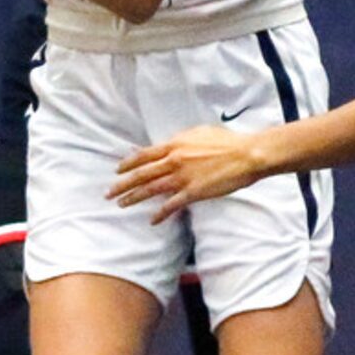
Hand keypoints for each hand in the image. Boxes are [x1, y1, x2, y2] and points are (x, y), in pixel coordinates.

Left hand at [109, 124, 260, 221]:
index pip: (144, 155)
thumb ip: (179, 141)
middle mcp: (174, 161)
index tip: (117, 170)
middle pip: (142, 174)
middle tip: (108, 193)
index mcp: (175, 145)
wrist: (245, 155)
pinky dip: (160, 213)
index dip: (128, 164)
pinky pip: (171, 205)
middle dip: (122, 184)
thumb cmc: (226, 142)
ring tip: (121, 205)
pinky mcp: (193, 193)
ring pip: (151, 189)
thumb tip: (166, 146)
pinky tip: (152, 220)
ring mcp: (183, 178)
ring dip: (134, 198)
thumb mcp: (198, 134)